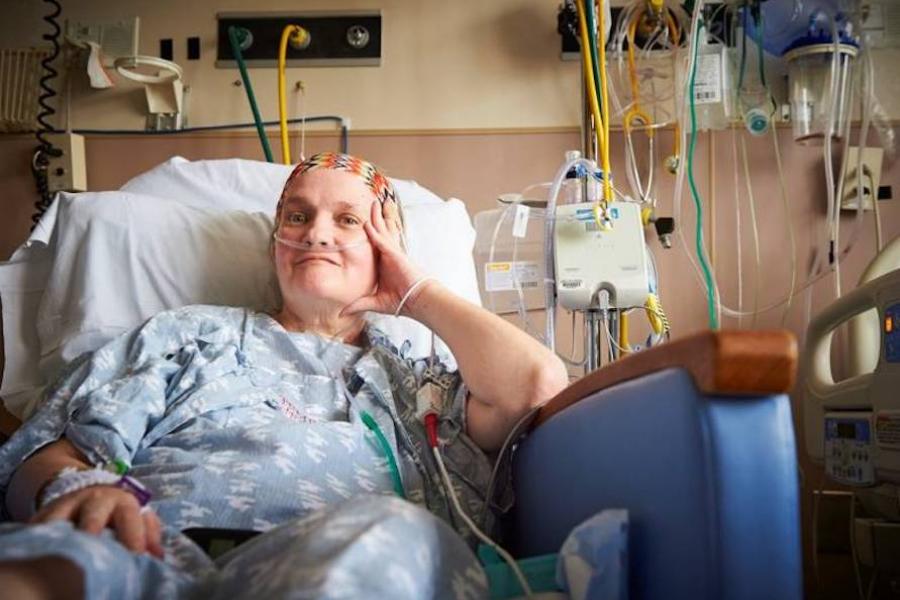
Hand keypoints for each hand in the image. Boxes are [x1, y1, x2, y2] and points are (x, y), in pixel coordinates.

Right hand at [30, 485, 163, 558]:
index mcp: (123, 502)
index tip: (135, 556)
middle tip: (91, 547)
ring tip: (62, 552)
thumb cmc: (119, 513)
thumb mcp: (138, 518)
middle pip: (94, 514)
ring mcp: (68, 504)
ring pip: (60, 519)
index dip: (133, 537)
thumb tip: (158, 557)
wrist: (93, 491)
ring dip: (61, 534)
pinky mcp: (45, 513)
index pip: (130, 518)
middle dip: (93, 528)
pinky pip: (39, 526)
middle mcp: (96, 499)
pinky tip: (39, 550)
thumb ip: (149, 535)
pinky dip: (38, 537)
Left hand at [342, 199, 433, 316]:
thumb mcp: (374, 302)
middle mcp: (388, 255)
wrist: (417, 301)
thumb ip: (358, 304)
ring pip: (383, 230)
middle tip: (371, 203)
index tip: (364, 222)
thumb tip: (341, 313)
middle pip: (380, 231)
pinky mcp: (395, 255)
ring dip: (376, 217)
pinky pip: (383, 241)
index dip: (370, 232)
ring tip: (373, 202)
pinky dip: (375, 232)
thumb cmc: (401, 300)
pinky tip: (367, 223)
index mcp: (384, 262)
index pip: (375, 243)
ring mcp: (392, 253)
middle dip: (375, 217)